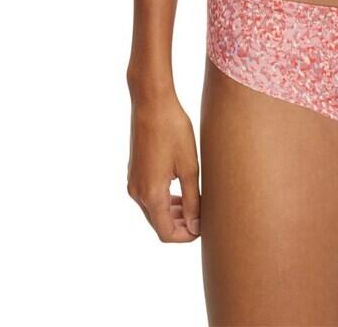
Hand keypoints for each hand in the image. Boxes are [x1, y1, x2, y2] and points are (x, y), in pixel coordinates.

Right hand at [127, 91, 200, 241]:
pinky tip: (181, 191)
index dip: (186, 236)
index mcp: (151, 194)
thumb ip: (192, 200)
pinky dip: (164, 200)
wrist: (151, 102)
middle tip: (203, 217)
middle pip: (158, 224)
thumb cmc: (173, 130)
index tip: (204, 228)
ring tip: (195, 205)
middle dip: (181, 226)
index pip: (166, 233)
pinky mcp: (134, 172)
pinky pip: (148, 196)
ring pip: (153, 210)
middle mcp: (137, 193)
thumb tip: (195, 227)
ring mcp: (133, 182)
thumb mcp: (189, 167)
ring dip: (173, 213)